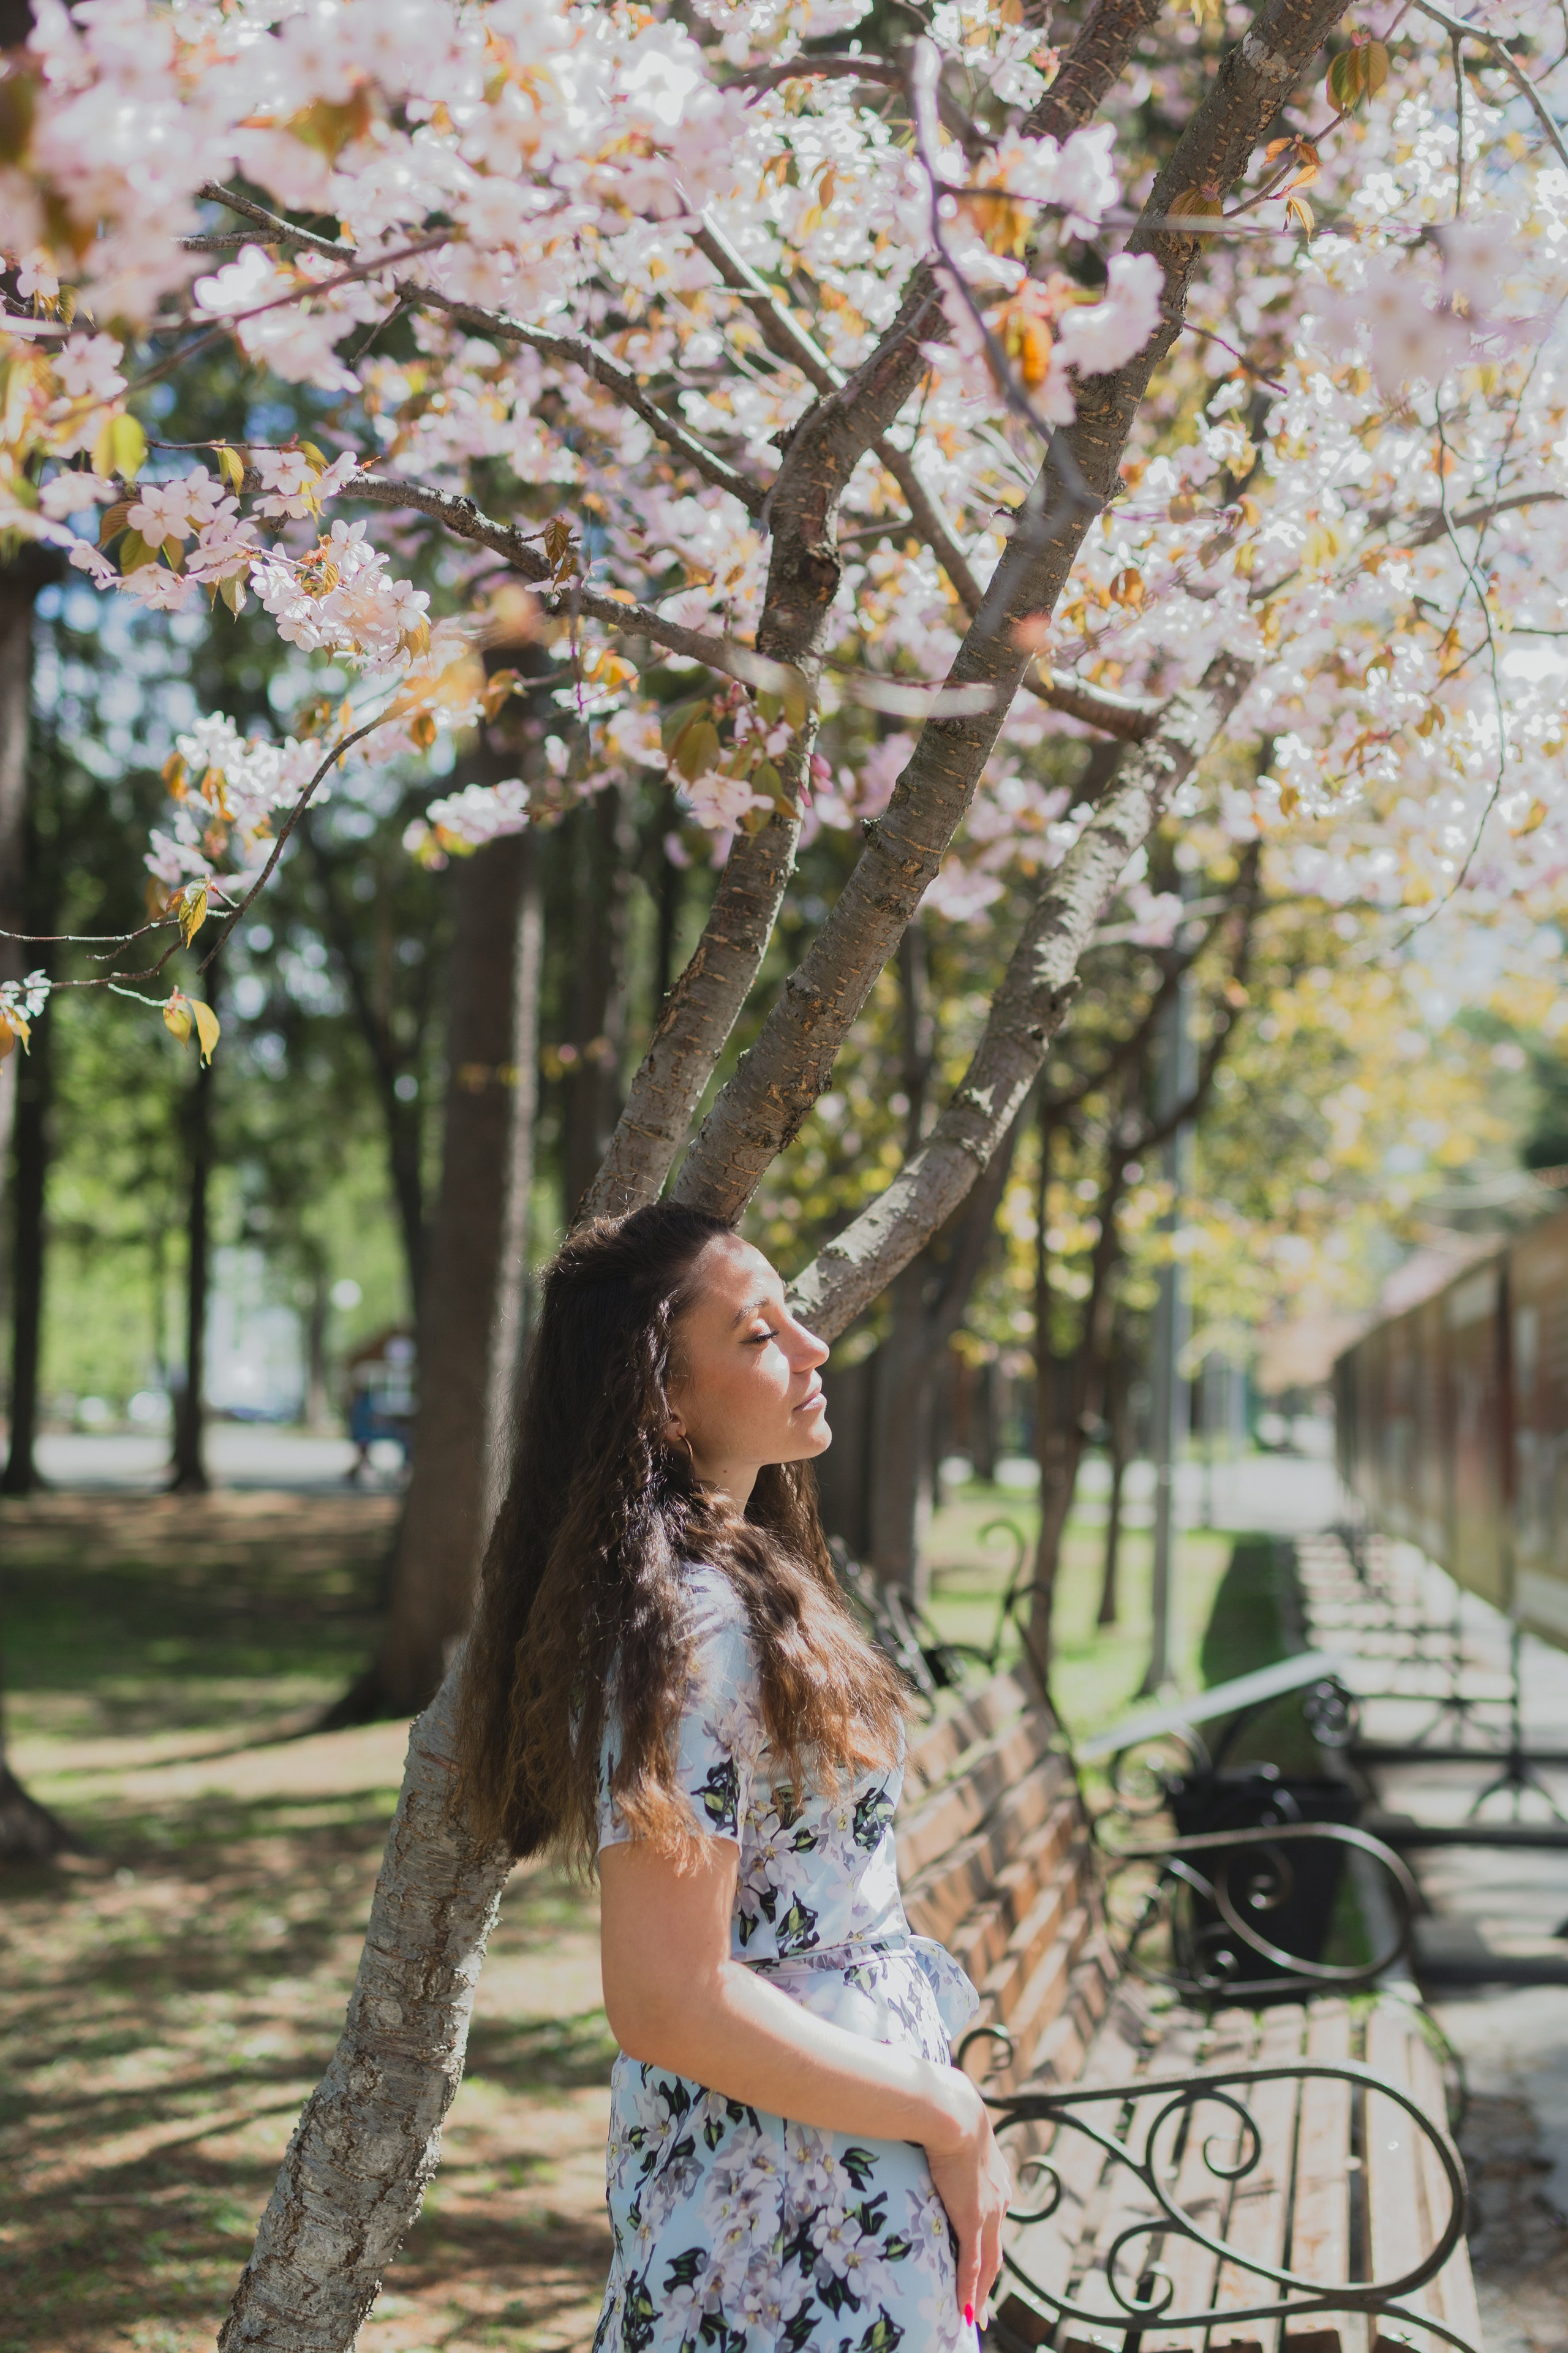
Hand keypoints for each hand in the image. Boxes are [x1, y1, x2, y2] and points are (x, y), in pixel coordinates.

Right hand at [920, 2066, 1012, 2332]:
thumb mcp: (951, 2128)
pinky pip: (973, 2264)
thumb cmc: (945, 2108)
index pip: (994, 2220)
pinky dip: (969, 2289)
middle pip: (996, 2248)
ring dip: (981, 2291)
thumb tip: (922, 2123)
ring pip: (989, 2262)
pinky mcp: (973, 2219)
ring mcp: (989, 2210)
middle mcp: (999, 2198)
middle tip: (981, 2301)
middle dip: (988, 2277)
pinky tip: (966, 2310)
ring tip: (974, 2314)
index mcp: (995, 2176)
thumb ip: (942, 2136)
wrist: (952, 2110)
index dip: (988, 2242)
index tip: (983, 2261)